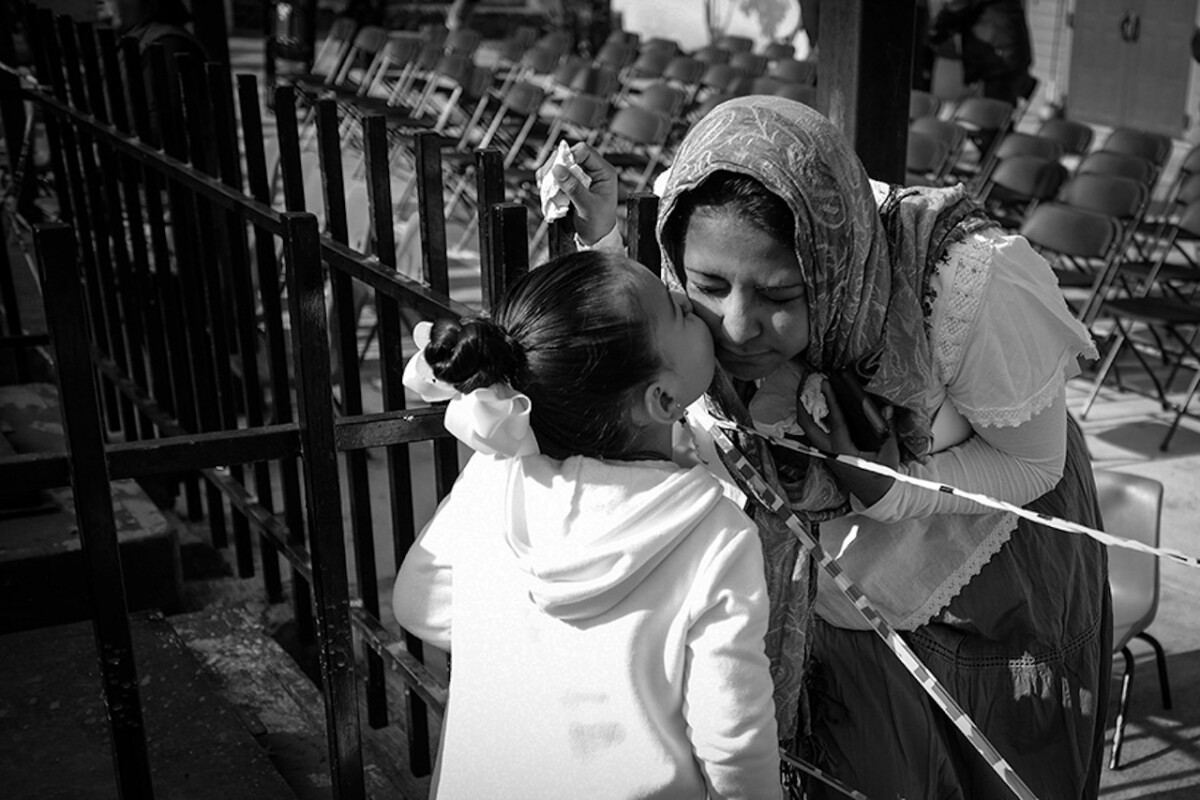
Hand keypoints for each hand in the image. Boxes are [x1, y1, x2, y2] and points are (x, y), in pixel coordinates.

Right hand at [535, 142, 618, 245]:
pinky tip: (546, 192)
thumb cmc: (599, 223)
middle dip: (555, 166)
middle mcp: (591, 171)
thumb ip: (574, 188)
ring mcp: (579, 176)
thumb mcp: (588, 206)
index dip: (570, 156)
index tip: (559, 169)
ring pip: (558, 165)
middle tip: (548, 182)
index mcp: (603, 172)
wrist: (595, 237)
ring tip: (547, 190)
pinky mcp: (569, 184)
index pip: (584, 151)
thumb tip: (558, 169)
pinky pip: (553, 176)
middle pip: (567, 155)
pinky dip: (547, 183)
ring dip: (549, 176)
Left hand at [794, 377, 899, 506]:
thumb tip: (888, 408)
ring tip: (806, 386)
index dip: (830, 401)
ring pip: (807, 428)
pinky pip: (814, 431)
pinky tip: (815, 402)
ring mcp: (825, 452)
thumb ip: (889, 431)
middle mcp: (829, 452)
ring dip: (804, 408)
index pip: (834, 422)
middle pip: (807, 425)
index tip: (825, 383)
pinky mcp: (827, 452)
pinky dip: (812, 416)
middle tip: (804, 381)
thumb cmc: (882, 476)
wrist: (875, 494)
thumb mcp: (889, 454)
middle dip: (802, 402)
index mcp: (843, 452)